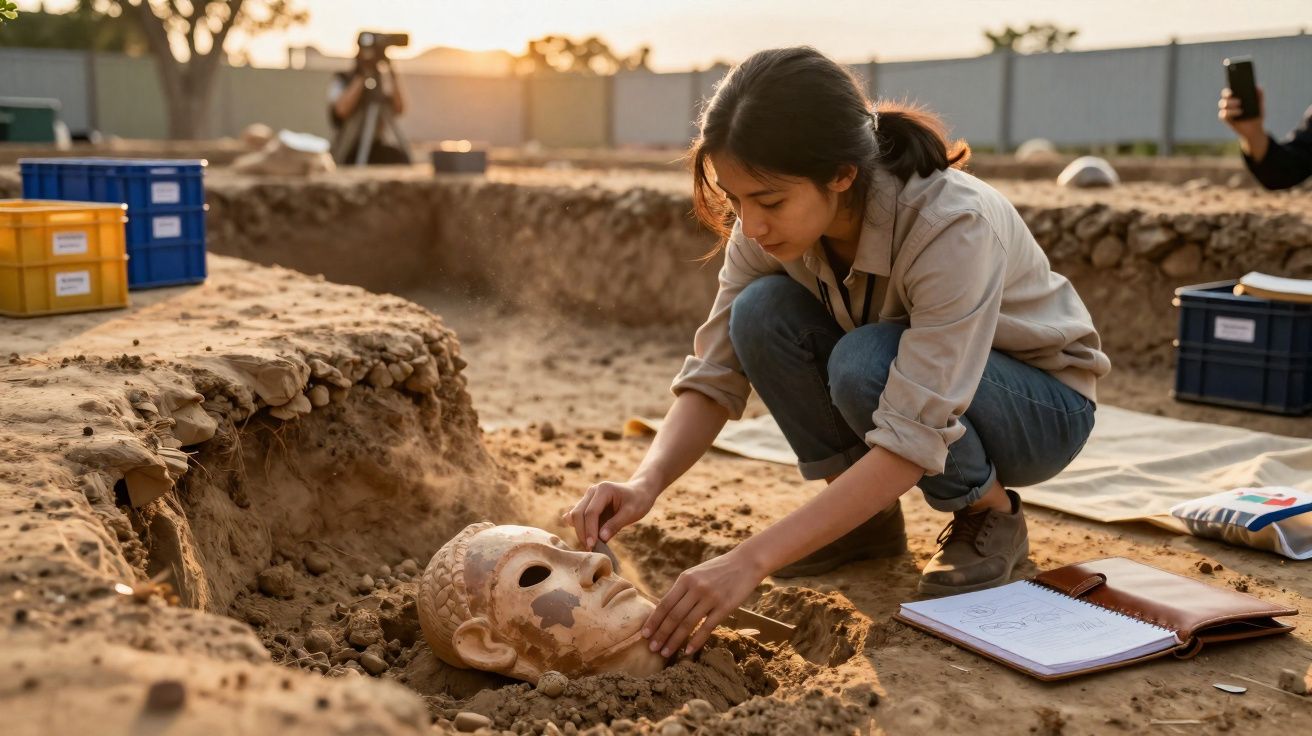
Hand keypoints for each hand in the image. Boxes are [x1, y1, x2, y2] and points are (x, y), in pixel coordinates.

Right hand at [562, 479, 657, 549]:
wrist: (639, 493)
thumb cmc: (638, 501)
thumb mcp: (631, 513)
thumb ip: (615, 524)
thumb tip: (601, 539)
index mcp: (603, 489)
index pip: (591, 512)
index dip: (590, 530)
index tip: (592, 545)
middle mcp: (592, 491)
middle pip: (578, 514)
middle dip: (582, 533)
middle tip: (591, 549)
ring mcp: (588, 498)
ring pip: (574, 516)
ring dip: (580, 532)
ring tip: (590, 546)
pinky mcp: (586, 505)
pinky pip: (577, 517)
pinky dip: (579, 528)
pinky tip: (586, 538)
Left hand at [642, 548, 766, 656]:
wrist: (746, 563)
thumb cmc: (718, 570)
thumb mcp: (696, 574)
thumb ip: (682, 590)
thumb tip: (665, 612)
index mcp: (686, 579)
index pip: (664, 604)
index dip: (653, 620)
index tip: (644, 634)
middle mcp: (696, 588)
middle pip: (673, 616)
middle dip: (661, 634)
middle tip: (652, 648)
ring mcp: (710, 598)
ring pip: (687, 624)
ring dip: (674, 641)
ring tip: (665, 653)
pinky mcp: (724, 607)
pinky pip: (706, 628)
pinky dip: (695, 641)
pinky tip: (687, 651)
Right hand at [1218, 86, 1268, 158]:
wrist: (1255, 130)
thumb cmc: (1256, 115)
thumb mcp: (1260, 105)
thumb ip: (1259, 96)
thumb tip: (1258, 86)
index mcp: (1236, 97)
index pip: (1231, 88)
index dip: (1230, 83)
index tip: (1234, 79)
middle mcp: (1229, 103)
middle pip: (1225, 96)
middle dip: (1227, 93)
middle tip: (1233, 92)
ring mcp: (1227, 111)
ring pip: (1223, 104)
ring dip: (1230, 103)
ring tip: (1240, 103)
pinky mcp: (1226, 120)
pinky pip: (1223, 114)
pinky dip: (1231, 112)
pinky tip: (1239, 112)